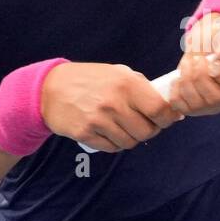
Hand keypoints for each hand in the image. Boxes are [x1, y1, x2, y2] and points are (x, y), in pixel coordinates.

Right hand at [39, 61, 185, 152]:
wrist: (50, 88)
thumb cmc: (89, 80)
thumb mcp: (117, 73)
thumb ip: (142, 87)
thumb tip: (169, 107)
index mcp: (126, 84)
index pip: (159, 110)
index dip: (168, 118)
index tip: (167, 119)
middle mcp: (114, 102)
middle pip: (146, 131)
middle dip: (149, 130)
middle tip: (142, 123)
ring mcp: (99, 120)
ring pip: (130, 142)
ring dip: (130, 137)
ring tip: (121, 125)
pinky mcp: (86, 134)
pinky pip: (112, 148)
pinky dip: (114, 143)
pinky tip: (108, 131)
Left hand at [169, 11, 219, 116]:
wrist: (205, 42)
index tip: (215, 62)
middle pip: (219, 98)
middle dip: (202, 76)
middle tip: (197, 59)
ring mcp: (217, 106)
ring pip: (200, 103)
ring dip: (188, 79)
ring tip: (189, 62)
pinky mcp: (198, 109)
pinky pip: (183, 107)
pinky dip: (177, 91)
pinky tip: (180, 78)